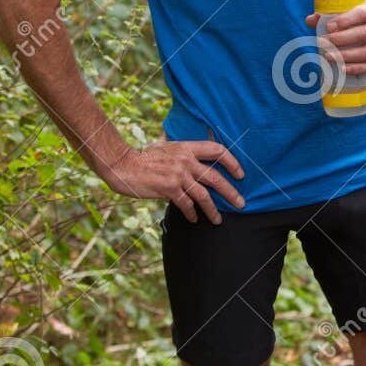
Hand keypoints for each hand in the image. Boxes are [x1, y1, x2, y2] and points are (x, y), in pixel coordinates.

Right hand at [104, 130, 244, 224]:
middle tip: (241, 203)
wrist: (124, 165)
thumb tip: (193, 152)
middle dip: (231, 192)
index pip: (217, 150)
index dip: (232, 161)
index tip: (240, 173)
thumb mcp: (165, 145)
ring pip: (204, 195)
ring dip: (213, 210)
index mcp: (187, 147)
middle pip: (216, 176)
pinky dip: (192, 213)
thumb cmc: (143, 156)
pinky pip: (187, 204)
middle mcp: (186, 160)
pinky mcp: (169, 188)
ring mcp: (178, 174)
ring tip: (218, 220)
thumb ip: (181, 150)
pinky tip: (194, 219)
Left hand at [305, 2, 365, 75]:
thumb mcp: (354, 11)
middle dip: (341, 39)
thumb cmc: (364, 20)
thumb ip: (331, 14)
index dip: (346, 20)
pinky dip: (356, 69)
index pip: (363, 13)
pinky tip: (342, 69)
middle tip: (323, 42)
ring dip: (346, 56)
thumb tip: (310, 20)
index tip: (329, 26)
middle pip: (364, 34)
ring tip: (328, 56)